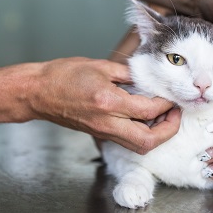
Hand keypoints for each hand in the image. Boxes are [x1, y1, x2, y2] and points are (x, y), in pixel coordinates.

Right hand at [29, 57, 180, 154]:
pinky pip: (127, 140)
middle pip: (148, 140)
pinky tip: (144, 118)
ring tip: (163, 117)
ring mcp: (103, 131)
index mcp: (108, 101)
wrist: (37, 93)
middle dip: (168, 130)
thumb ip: (128, 73)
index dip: (167, 103)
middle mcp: (107, 122)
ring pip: (138, 145)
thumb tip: (149, 78)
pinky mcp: (99, 134)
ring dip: (156, 135)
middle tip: (175, 114)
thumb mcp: (99, 66)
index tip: (172, 94)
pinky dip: (141, 133)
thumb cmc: (63, 75)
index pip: (149, 109)